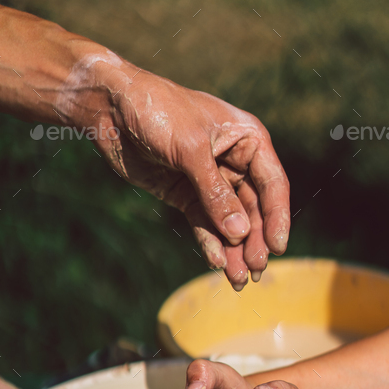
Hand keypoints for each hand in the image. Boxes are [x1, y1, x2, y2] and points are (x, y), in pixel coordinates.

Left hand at [90, 62, 289, 288]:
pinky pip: (204, 224)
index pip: (272, 185)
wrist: (111, 109)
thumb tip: (239, 233)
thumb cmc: (158, 111)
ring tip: (237, 280)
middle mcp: (234, 161)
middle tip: (255, 272)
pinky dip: (210, 243)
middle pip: (253, 210)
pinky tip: (216, 262)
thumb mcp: (191, 150)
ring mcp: (209, 181)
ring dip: (234, 250)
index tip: (278, 248)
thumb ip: (215, 193)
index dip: (277, 218)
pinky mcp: (186, 195)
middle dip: (254, 241)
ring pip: (229, 222)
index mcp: (247, 140)